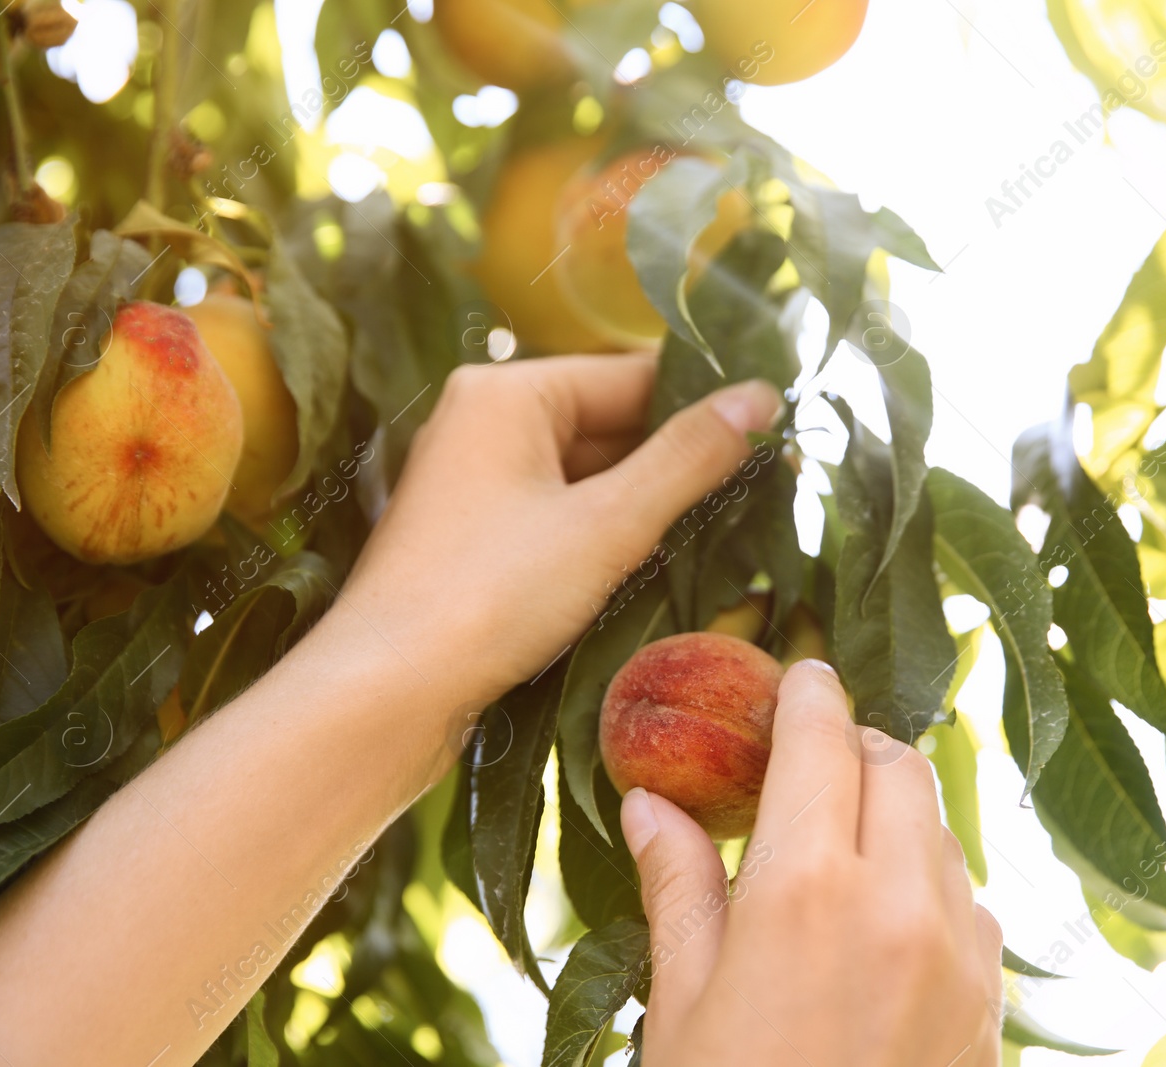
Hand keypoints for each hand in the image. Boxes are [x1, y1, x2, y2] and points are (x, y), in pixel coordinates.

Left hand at [334, 353, 782, 712]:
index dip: (707, 405)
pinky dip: (606, 534)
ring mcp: (474, 482)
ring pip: (586, 476)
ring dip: (648, 503)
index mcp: (507, 393)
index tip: (779, 434)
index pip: (633, 376)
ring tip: (728, 530)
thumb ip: (688, 458)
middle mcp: (483, 422)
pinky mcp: (473, 537)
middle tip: (768, 492)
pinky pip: (558, 515)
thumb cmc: (490, 597)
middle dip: (680, 460)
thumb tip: (761, 395)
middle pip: (610, 423)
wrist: (385, 694)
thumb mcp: (608, 524)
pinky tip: (657, 565)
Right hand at [624, 660, 1002, 1066]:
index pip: (819, 741)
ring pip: (941, 832)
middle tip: (811, 770)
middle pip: (898, 767)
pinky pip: (968, 903)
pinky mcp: (989, 1000)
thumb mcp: (682, 999)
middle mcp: (897, 905)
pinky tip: (881, 932)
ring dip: (895, 822)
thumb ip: (678, 887)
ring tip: (840, 862)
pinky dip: (928, 892)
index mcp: (803, 890)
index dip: (809, 695)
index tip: (802, 676)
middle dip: (855, 751)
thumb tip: (650, 806)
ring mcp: (957, 953)